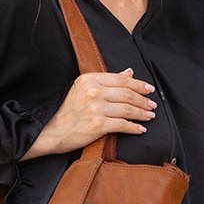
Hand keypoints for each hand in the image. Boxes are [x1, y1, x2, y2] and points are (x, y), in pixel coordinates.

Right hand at [21, 67, 156, 158]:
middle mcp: (93, 91)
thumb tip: (129, 72)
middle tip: (152, 104)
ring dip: (142, 113)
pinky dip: (134, 128)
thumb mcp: (83, 89)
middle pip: (126, 94)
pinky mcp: (98, 125)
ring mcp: (95, 108)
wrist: (51, 131)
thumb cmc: (67, 111)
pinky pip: (122, 124)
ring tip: (149, 116)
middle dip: (143, 100)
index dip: (138, 84)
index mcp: (89, 79)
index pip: (121, 79)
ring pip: (127, 109)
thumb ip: (106, 80)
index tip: (149, 89)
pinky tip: (140, 129)